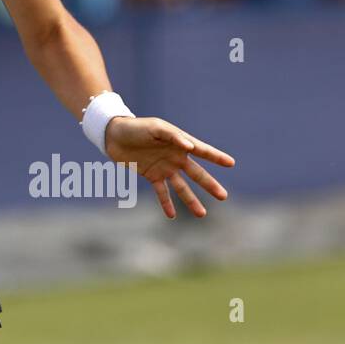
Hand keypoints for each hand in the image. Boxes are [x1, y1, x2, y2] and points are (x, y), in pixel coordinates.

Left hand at [105, 116, 234, 218]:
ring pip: (182, 187)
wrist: (113, 135)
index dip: (216, 157)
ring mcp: (165, 168)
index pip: (202, 151)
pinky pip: (162, 192)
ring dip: (191, 201)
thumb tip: (190, 147)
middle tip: (224, 196)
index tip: (231, 163)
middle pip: (196, 174)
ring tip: (202, 214)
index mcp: (180, 143)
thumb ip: (173, 136)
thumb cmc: (136, 127)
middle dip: (210, 185)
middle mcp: (176, 157)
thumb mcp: (155, 128)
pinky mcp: (151, 176)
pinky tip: (172, 216)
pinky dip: (166, 203)